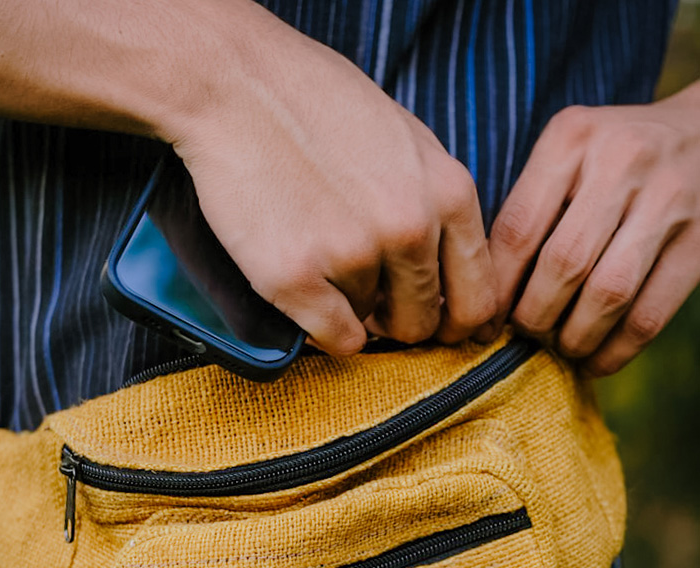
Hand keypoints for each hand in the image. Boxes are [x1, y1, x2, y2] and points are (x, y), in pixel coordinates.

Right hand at [166, 3, 496, 355]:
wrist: (235, 83)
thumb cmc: (317, 105)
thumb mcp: (408, 142)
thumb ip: (436, 206)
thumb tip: (444, 275)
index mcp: (447, 193)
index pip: (476, 297)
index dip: (453, 321)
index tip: (433, 324)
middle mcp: (409, 228)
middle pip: (423, 323)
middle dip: (397, 321)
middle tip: (370, 301)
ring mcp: (352, 254)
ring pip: (370, 326)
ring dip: (349, 307)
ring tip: (320, 257)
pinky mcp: (296, 277)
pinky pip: (334, 340)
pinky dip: (322, 330)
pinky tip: (306, 292)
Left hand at [486, 81, 699, 375]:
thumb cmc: (610, 160)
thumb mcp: (566, 157)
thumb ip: (528, 210)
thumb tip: (484, 299)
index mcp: (571, 139)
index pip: (518, 231)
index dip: (497, 292)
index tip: (485, 326)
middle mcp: (622, 161)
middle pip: (563, 265)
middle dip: (535, 317)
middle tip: (527, 335)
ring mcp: (669, 199)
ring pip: (608, 294)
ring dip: (575, 338)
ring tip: (562, 348)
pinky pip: (650, 314)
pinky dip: (616, 350)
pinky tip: (597, 361)